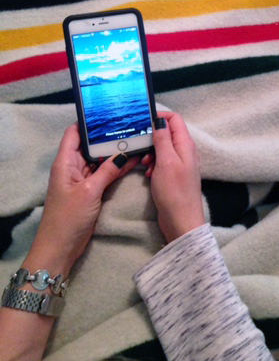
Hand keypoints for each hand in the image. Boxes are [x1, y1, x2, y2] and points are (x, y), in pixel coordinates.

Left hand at [25, 124, 139, 275]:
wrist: (61, 248)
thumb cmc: (69, 217)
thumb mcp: (90, 191)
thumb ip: (108, 170)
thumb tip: (126, 153)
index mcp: (65, 162)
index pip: (74, 133)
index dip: (88, 121)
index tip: (108, 112)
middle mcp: (73, 167)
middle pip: (90, 145)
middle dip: (108, 136)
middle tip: (129, 124)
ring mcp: (82, 179)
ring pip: (100, 159)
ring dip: (115, 153)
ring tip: (136, 139)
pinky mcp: (91, 190)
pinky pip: (105, 173)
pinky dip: (117, 168)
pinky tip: (133, 160)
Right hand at [141, 111, 205, 242]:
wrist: (181, 221)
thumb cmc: (174, 191)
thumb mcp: (166, 161)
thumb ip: (163, 139)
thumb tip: (160, 120)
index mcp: (186, 144)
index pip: (175, 119)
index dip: (160, 117)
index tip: (143, 122)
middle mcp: (185, 151)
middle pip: (167, 133)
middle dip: (152, 138)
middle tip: (142, 149)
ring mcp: (180, 163)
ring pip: (162, 148)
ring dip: (151, 153)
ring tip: (146, 164)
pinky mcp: (174, 175)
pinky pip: (162, 162)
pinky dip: (153, 164)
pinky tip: (148, 174)